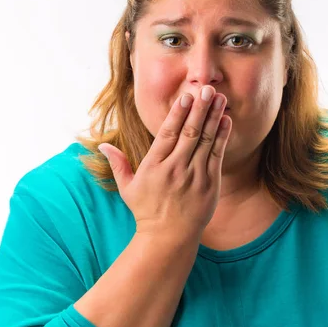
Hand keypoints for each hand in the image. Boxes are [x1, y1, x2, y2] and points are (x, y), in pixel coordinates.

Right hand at [98, 86, 231, 238]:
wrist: (168, 238)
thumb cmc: (146, 211)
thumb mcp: (128, 188)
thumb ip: (118, 164)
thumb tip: (102, 146)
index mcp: (154, 166)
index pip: (168, 134)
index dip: (178, 113)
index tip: (186, 96)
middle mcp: (175, 169)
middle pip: (189, 133)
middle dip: (199, 108)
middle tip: (207, 88)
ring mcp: (194, 177)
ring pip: (205, 141)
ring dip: (213, 117)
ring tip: (220, 98)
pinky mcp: (210, 184)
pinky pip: (217, 155)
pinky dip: (222, 137)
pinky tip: (225, 120)